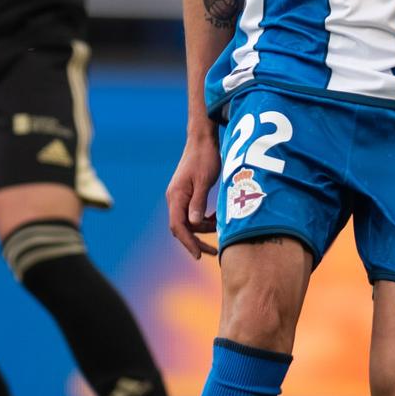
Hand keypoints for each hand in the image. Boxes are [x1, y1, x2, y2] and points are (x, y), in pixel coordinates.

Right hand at [165, 130, 220, 259]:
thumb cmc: (204, 157)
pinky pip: (191, 213)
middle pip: (181, 227)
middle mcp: (174, 198)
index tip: (200, 255)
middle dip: (196, 241)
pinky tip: (215, 218)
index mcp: (176, 196)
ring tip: (220, 227)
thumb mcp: (204, 181)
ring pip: (188, 221)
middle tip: (214, 252)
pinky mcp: (186, 194)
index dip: (188, 243)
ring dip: (202, 228)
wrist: (202, 140)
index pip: (178, 226)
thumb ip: (198, 202)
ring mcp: (179, 196)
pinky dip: (202, 219)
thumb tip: (193, 224)